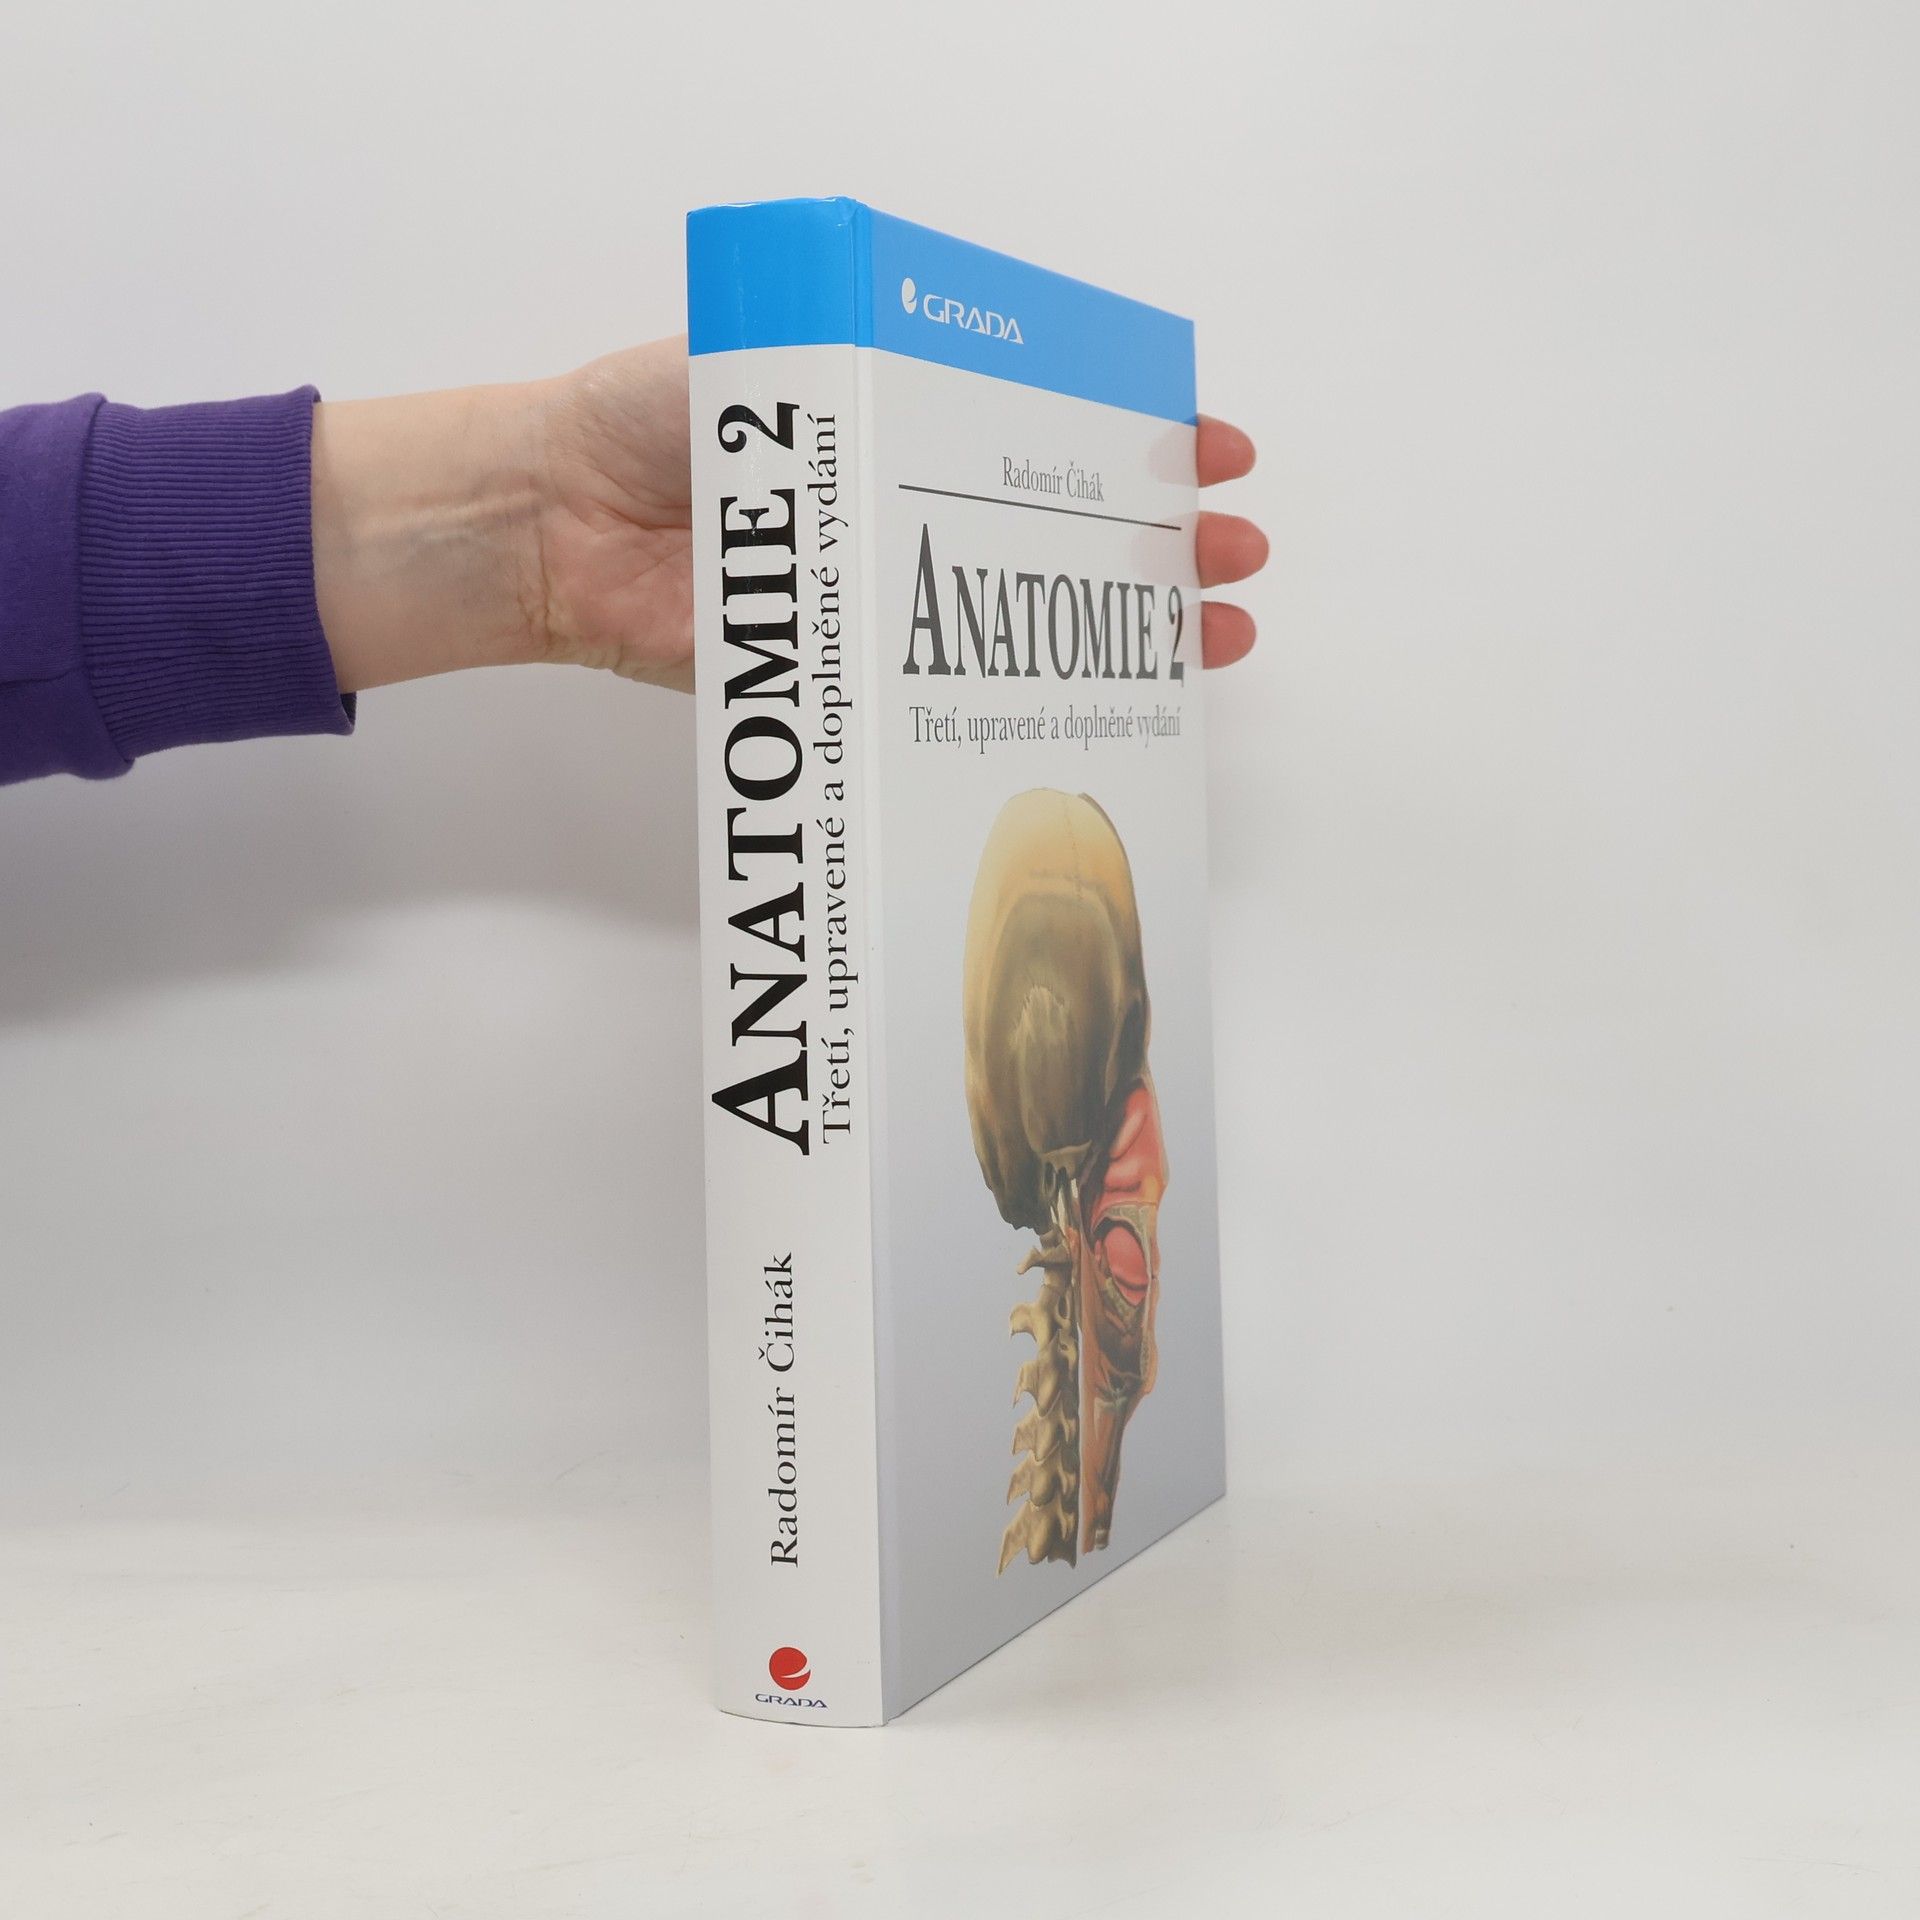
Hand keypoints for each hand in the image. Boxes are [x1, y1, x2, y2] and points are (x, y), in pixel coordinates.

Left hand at [313, 340, 1268, 693]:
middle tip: (1233, 549)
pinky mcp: (841, 682)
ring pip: (1019, 623)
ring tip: (1210, 625)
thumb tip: (973, 379)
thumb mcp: (765, 367)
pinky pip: (934, 698)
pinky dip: (1010, 705)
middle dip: (1159, 542)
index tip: (1205, 445)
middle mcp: (900, 525)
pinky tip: (1094, 704)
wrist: (549, 521)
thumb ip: (853, 373)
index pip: (1041, 439)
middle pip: (1056, 538)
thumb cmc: (641, 421)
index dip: (1129, 443)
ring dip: (1122, 624)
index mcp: (895, 435)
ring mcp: (877, 609)